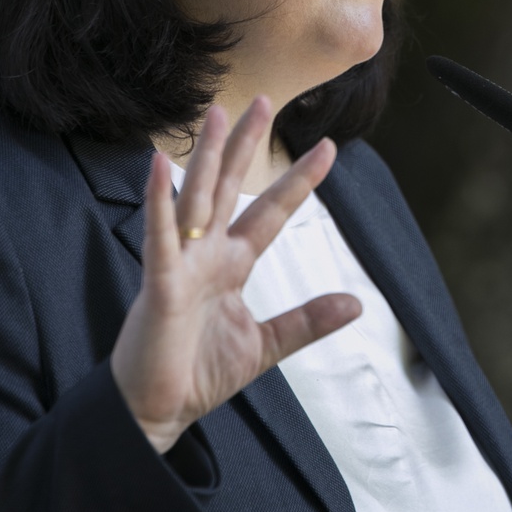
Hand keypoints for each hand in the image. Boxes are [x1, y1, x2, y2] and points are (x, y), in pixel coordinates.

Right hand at [110, 98, 362, 453]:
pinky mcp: (159, 285)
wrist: (155, 411)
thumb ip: (306, 321)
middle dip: (245, 145)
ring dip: (205, 157)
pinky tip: (156, 168)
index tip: (328, 148)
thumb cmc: (196, 374)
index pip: (270, 212)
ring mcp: (181, 265)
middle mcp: (206, 255)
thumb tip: (357, 302)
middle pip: (230, 188)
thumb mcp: (265, 345)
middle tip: (264, 99)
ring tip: (216, 114)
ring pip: (196, 200)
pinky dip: (158, 204)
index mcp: (230, 265)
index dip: (298, 181)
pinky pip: (159, 238)